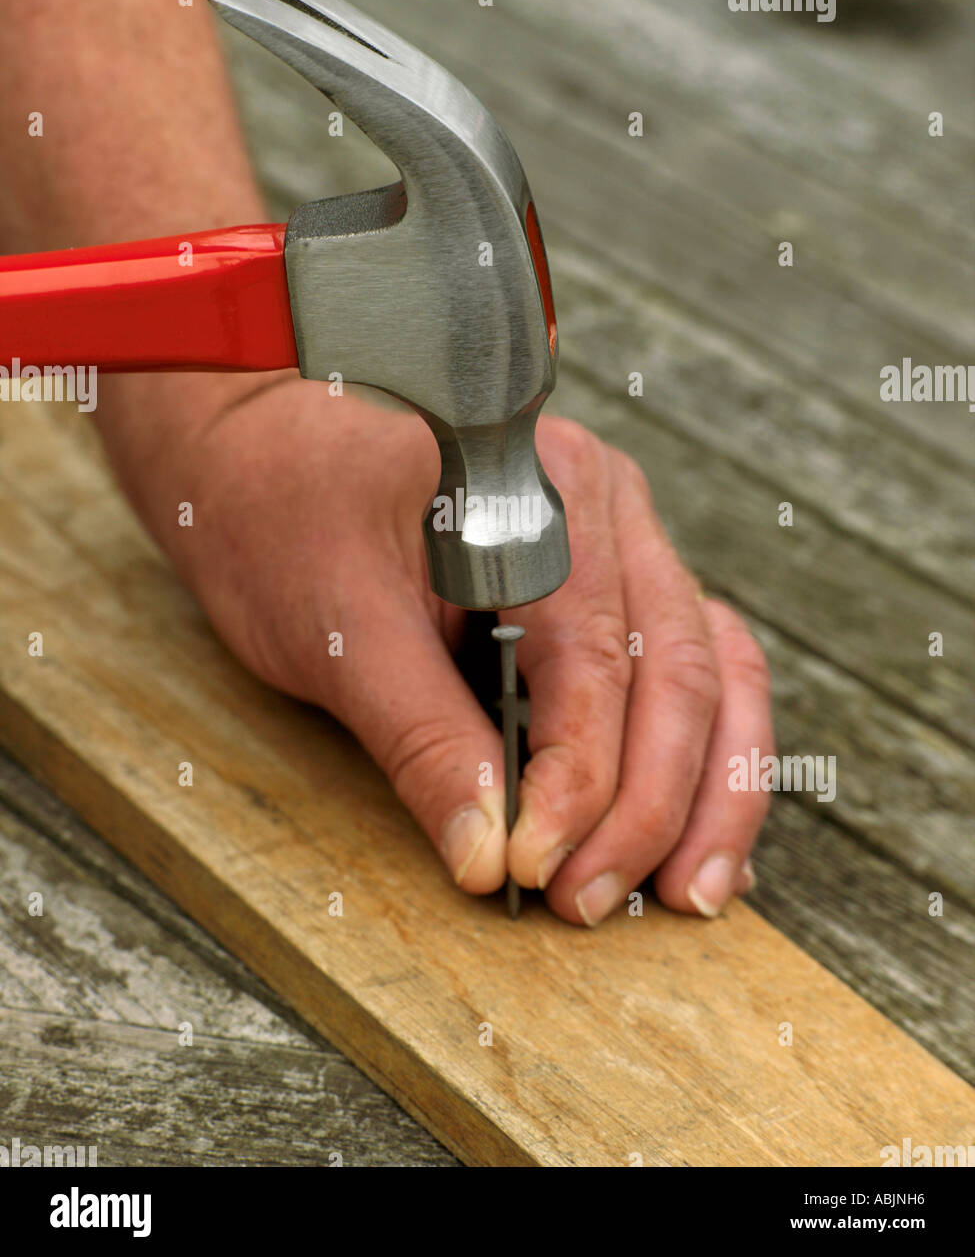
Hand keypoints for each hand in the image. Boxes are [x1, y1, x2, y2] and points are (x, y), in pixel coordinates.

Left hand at [98, 375, 773, 924]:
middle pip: (678, 669)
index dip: (581, 781)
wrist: (262, 452)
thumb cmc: (286, 516)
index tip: (536, 869)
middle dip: (648, 805)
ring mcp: (621, 539)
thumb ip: (421, 738)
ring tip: (687, 891)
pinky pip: (691, 667)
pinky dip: (700, 755)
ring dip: (709, 790)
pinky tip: (686, 836)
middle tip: (591, 902)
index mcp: (544, 489)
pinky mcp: (612, 584)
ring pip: (713, 671)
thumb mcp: (338, 631)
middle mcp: (608, 504)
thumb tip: (486, 856)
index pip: (596, 658)